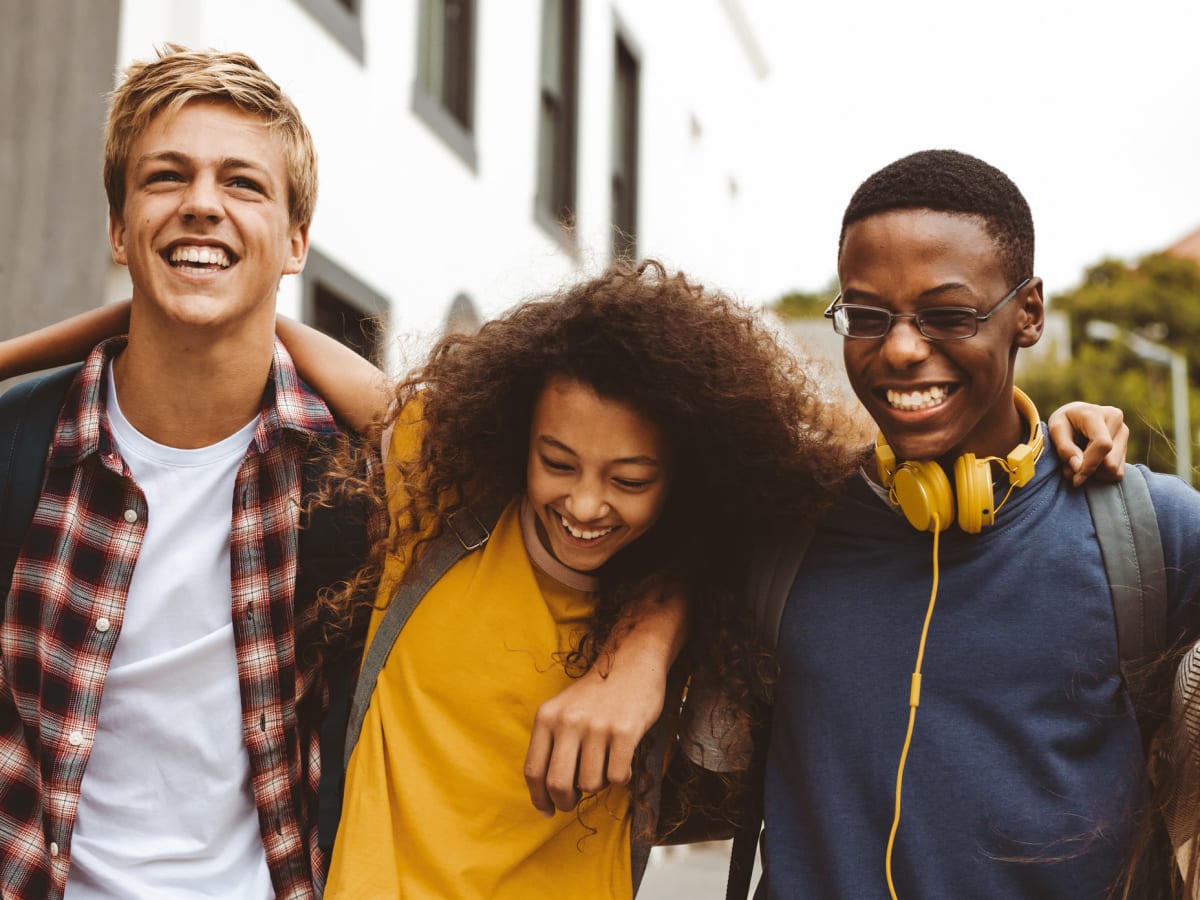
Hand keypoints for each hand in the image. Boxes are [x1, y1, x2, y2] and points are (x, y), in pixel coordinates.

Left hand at [523, 651, 667, 815]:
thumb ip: (553, 744)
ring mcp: (597, 726)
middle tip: (574, 801)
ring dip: (599, 783)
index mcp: (547, 717)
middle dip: (565, 802)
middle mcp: (568, 721)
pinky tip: (623, 759)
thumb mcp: (564, 710)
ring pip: (591, 784)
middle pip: (558, 784)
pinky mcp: (625, 731)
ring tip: (605, 763)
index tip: (547, 810)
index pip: (533, 770)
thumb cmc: (597, 694)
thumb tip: (548, 793)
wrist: (632, 660)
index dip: (539, 798)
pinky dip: (621, 777)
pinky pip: (618, 776)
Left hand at [1047, 401, 1127, 486]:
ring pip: (1115, 469)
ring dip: (1094, 473)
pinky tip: (1091, 461)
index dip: (1090, 465)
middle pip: (1110, 462)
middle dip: (1089, 470)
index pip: (1102, 444)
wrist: (1076, 415)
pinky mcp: (1126, 446)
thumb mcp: (1055, 430)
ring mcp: (1124, 433)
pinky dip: (1102, 474)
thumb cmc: (1063, 423)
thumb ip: (1065, 449)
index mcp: (1096, 414)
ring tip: (1080, 460)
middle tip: (1071, 465)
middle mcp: (1116, 421)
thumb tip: (1078, 467)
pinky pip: (1117, 473)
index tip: (1076, 478)